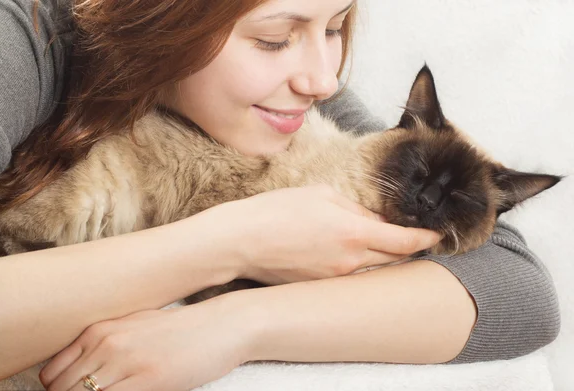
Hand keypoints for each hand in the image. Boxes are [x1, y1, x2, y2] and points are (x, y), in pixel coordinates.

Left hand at [38, 301, 247, 390]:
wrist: (220, 326)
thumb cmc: (178, 331)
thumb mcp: (134, 328)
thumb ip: (103, 346)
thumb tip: (79, 372)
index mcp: (99, 330)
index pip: (51, 374)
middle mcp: (106, 342)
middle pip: (61, 389)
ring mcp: (127, 361)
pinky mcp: (149, 379)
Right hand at [213, 185, 441, 284]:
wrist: (241, 242)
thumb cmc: (277, 211)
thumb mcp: (321, 195)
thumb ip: (356, 208)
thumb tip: (375, 219)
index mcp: (354, 232)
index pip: (405, 241)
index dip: (426, 239)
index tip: (437, 235)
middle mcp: (351, 261)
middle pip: (393, 259)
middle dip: (407, 248)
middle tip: (412, 236)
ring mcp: (336, 278)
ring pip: (371, 268)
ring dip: (379, 256)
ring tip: (372, 240)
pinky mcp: (320, 287)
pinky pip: (349, 276)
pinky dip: (355, 265)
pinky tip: (342, 251)